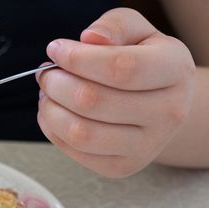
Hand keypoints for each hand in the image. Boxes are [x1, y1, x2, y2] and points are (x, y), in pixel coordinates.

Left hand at [36, 8, 195, 177]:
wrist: (160, 104)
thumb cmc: (142, 61)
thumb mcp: (136, 31)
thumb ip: (114, 26)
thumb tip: (89, 39)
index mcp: (174, 71)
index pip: (119, 68)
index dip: (78, 59)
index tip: (56, 49)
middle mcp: (167, 114)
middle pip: (92, 102)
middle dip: (56, 83)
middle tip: (46, 73)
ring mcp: (145, 147)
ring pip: (80, 133)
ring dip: (50, 109)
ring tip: (48, 93)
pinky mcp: (121, 167)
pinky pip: (74, 151)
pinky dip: (52, 129)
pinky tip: (55, 112)